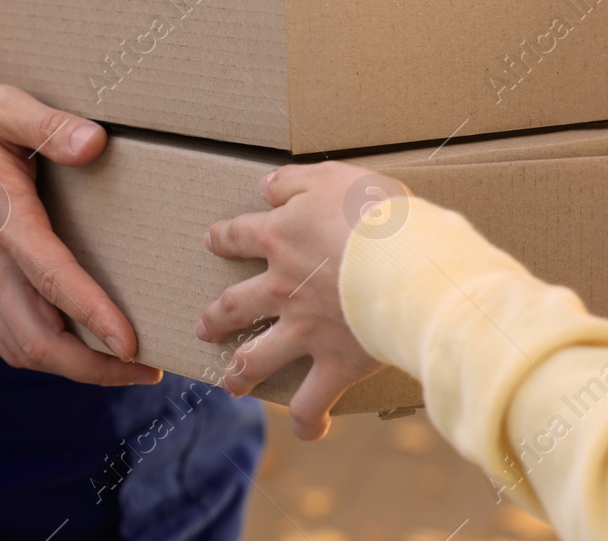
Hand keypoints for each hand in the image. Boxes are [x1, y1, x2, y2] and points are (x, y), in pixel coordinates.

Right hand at [0, 83, 160, 386]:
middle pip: (39, 340)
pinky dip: (46, 358)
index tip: (131, 344)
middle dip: (95, 367)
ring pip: (24, 350)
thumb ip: (49, 125)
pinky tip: (77, 354)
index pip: (51, 277)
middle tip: (148, 370)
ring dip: (75, 370)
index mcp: (2, 219)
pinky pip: (8, 341)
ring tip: (124, 368)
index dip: (93, 314)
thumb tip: (95, 144)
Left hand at [196, 161, 385, 439]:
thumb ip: (294, 181)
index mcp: (278, 239)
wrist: (403, 262)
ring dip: (240, 373)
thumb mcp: (330, 176)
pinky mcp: (335, 363)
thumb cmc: (373, 212)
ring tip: (230, 383)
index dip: (222, 237)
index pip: (238, 235)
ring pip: (258, 357)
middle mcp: (281, 288)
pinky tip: (308, 431)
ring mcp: (304, 330)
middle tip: (204, 327)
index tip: (212, 240)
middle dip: (216, 318)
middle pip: (234, 306)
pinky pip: (314, 400)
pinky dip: (310, 420)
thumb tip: (266, 186)